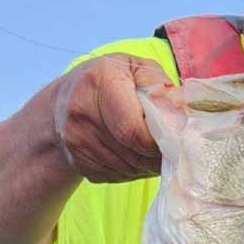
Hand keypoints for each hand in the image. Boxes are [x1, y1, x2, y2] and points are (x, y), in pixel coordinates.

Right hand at [51, 54, 170, 181]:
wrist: (62, 102)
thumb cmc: (108, 81)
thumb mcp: (135, 68)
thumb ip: (161, 87)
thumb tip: (181, 120)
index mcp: (99, 83)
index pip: (134, 130)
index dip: (160, 141)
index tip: (176, 139)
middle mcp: (81, 114)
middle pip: (134, 153)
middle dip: (159, 155)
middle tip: (172, 148)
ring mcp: (77, 142)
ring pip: (130, 169)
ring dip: (148, 164)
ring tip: (153, 148)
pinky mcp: (79, 164)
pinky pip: (119, 176)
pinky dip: (134, 170)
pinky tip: (134, 153)